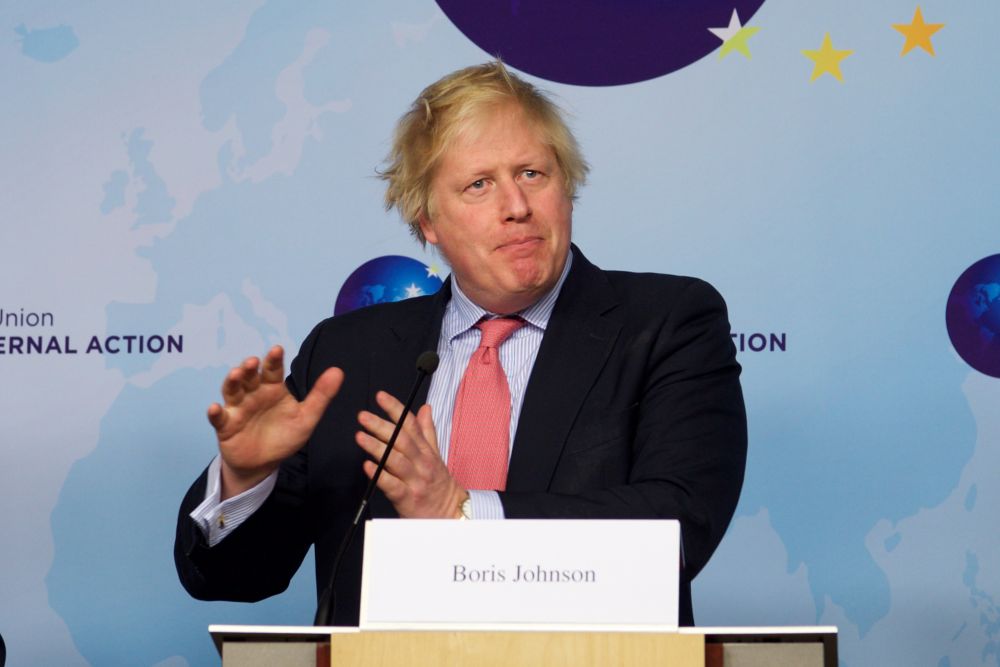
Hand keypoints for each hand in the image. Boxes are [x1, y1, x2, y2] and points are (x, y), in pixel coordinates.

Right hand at [208, 345, 342, 498]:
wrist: (264, 463)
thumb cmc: (285, 436)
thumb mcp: (306, 418)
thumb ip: (321, 395)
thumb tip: (338, 371)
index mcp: (273, 389)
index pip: (273, 371)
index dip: (274, 360)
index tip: (277, 349)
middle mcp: (253, 394)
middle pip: (249, 377)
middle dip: (249, 368)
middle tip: (252, 361)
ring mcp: (238, 408)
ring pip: (232, 391)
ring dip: (232, 381)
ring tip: (236, 374)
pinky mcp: (226, 426)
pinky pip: (218, 418)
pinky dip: (215, 413)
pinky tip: (214, 408)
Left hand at [355, 391, 466, 517]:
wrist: (450, 515)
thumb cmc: (438, 485)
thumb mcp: (436, 456)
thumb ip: (428, 432)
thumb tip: (425, 408)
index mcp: (427, 452)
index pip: (412, 425)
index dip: (396, 409)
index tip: (381, 397)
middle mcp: (422, 464)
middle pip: (402, 440)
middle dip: (381, 426)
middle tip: (363, 416)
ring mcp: (415, 481)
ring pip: (396, 461)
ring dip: (377, 447)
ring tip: (360, 436)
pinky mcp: (408, 499)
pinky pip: (393, 486)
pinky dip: (379, 475)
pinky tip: (366, 466)